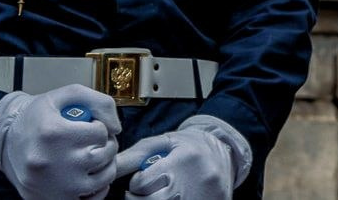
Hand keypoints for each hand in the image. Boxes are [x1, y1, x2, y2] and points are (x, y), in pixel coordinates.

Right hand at [0, 84, 121, 199]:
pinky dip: (95, 188)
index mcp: (53, 133)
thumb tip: (117, 127)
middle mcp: (51, 162)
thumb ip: (100, 102)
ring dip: (105, 165)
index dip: (99, 126)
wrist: (5, 140)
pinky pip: (90, 199)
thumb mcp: (66, 95)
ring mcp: (51, 185)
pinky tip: (86, 175)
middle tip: (94, 141)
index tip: (88, 126)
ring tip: (91, 156)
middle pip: (104, 155)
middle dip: (106, 144)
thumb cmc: (38, 117)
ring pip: (103, 178)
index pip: (101, 132)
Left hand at [115, 114, 251, 198]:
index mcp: (183, 160)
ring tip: (165, 192)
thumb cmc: (191, 147)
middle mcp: (194, 181)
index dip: (140, 181)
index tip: (153, 175)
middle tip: (155, 187)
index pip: (140, 184)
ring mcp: (201, 197)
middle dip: (144, 196)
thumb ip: (136, 154)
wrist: (227, 151)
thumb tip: (110, 166)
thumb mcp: (165, 143)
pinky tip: (176, 196)